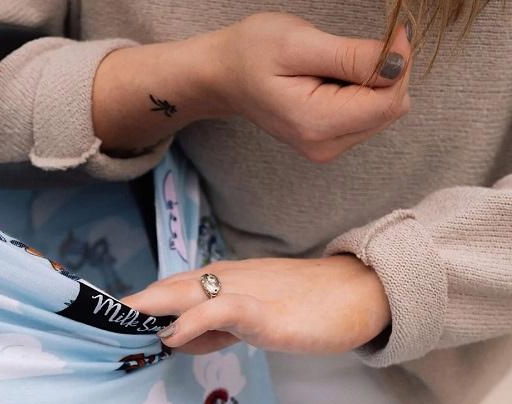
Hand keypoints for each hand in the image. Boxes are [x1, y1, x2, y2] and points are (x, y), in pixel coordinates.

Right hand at [93, 13, 411, 162]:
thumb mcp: (300, 44)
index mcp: (318, 125)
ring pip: (383, 111)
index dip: (397, 62)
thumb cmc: (252, 54)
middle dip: (383, 73)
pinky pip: (368, 114)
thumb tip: (400, 61)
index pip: (390, 100)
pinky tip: (332, 81)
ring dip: (371, 81)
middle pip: (390, 108)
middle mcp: (326, 146)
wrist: (224, 77)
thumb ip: (352, 57)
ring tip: (332, 68)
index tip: (385, 34)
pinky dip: (361, 91)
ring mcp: (328, 148)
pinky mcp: (330, 142)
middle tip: (346, 52)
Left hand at [122, 255, 390, 354]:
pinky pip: (222, 310)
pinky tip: (173, 335)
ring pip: (186, 292)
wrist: (362, 293)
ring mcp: (246, 292)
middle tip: (92, 317)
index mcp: (224, 282)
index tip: (104, 317)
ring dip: (149, 305)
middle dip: (131, 302)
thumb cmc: (308, 307)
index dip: (138, 302)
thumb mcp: (251, 320)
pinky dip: (194, 322)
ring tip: (117, 321)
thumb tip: (177, 340)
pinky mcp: (265, 310)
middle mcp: (228, 280)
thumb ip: (214, 329)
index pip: (171, 289)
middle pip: (169, 287)